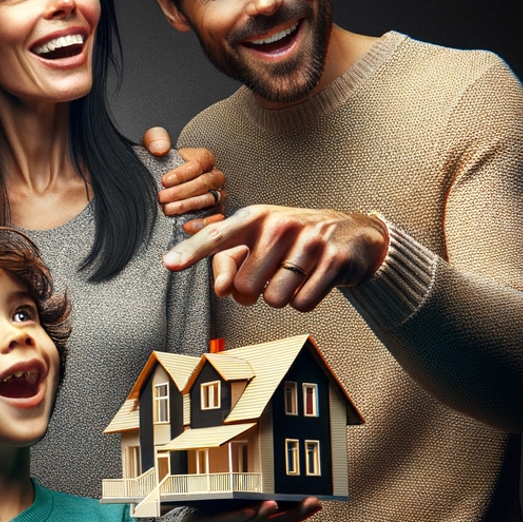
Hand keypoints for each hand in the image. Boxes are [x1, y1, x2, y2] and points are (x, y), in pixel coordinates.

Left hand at [142, 127, 226, 231]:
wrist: (162, 183)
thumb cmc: (161, 162)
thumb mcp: (154, 145)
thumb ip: (155, 139)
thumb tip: (160, 149)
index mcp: (205, 158)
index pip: (198, 164)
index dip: (181, 174)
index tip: (164, 181)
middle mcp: (215, 176)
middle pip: (204, 183)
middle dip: (182, 192)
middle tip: (162, 198)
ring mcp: (217, 194)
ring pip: (209, 200)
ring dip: (188, 206)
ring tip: (168, 210)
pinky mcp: (215, 211)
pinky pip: (213, 218)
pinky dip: (201, 223)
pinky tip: (186, 226)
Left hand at [162, 204, 388, 310]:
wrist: (353, 235)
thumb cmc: (292, 242)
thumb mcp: (258, 243)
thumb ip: (229, 264)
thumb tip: (222, 289)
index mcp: (254, 218)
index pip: (217, 236)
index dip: (192, 252)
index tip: (169, 264)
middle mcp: (280, 225)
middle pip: (246, 287)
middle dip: (256, 292)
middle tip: (273, 274)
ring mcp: (309, 241)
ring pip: (274, 299)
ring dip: (282, 296)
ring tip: (295, 275)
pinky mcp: (334, 261)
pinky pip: (302, 303)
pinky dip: (305, 300)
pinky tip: (314, 280)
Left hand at [179, 498, 321, 521]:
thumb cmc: (223, 518)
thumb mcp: (243, 509)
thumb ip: (259, 498)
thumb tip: (276, 480)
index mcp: (258, 520)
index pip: (284, 517)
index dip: (302, 512)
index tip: (320, 502)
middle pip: (275, 520)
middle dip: (295, 512)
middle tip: (313, 501)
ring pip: (252, 520)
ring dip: (265, 513)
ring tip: (276, 503)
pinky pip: (228, 519)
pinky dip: (239, 516)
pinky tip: (249, 510)